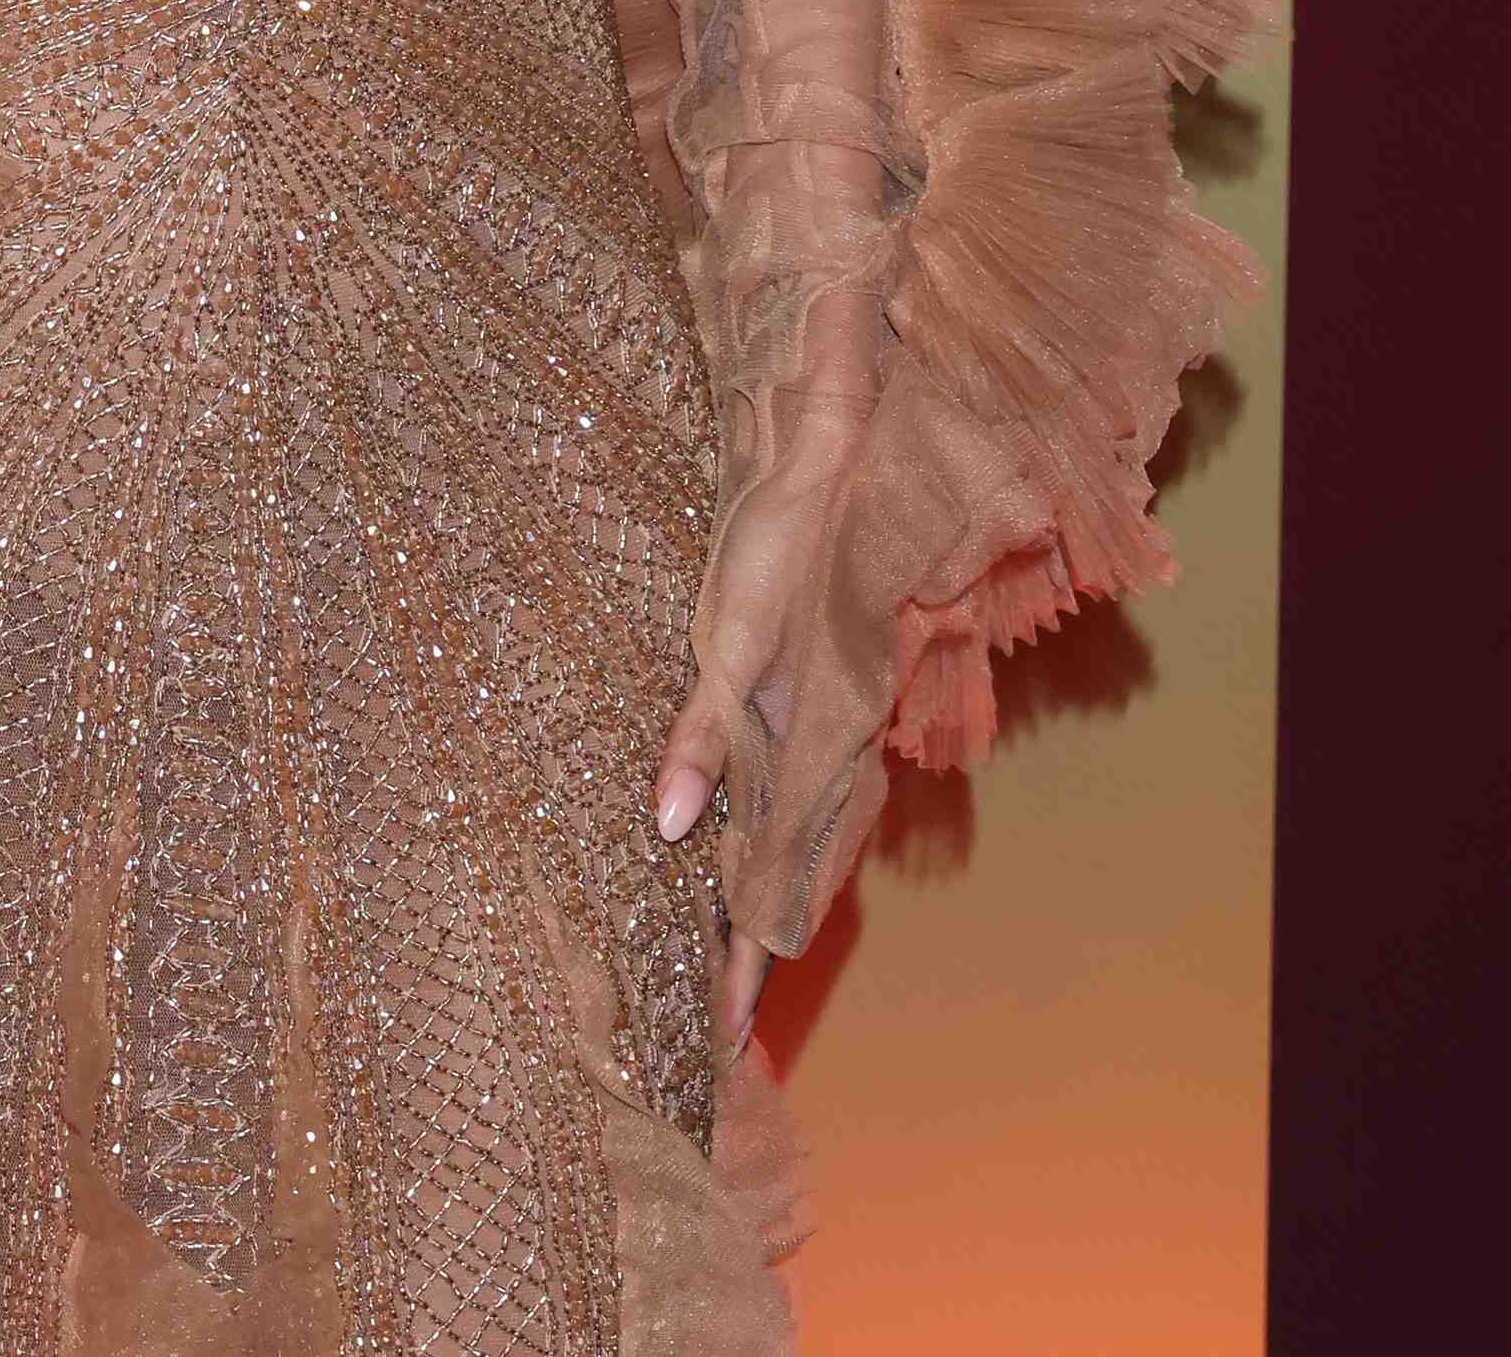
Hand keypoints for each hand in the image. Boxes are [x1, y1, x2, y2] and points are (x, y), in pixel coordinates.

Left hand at [651, 430, 861, 1057]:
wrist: (837, 468)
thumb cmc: (778, 550)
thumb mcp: (731, 642)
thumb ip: (702, 735)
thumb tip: (673, 827)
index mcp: (812, 755)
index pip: (777, 892)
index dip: (745, 968)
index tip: (719, 1042)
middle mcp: (829, 761)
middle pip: (791, 888)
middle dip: (751, 960)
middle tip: (714, 1035)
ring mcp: (830, 738)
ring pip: (800, 852)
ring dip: (762, 911)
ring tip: (723, 975)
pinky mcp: (819, 709)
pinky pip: (801, 806)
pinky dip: (773, 853)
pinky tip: (743, 864)